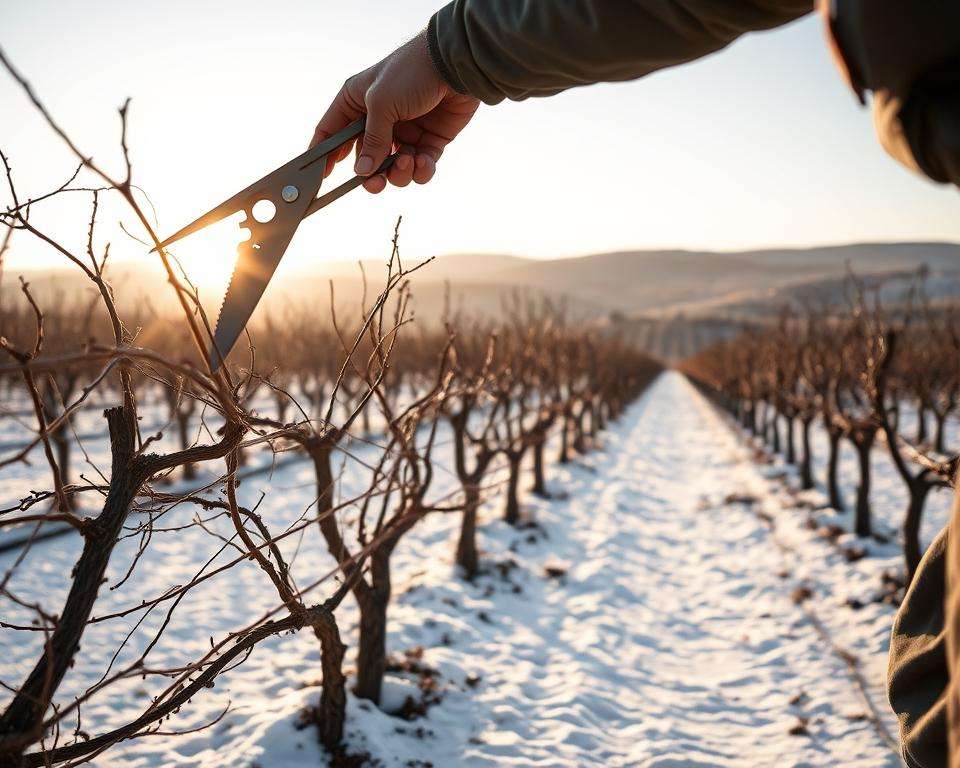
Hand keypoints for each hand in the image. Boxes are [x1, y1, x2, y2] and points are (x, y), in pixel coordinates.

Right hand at [310, 30, 479, 192]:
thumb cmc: (411, 73)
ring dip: (399, 173)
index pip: (332, 132)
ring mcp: (405, 131)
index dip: (324, 154)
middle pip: (365, 158)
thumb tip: (363, 172)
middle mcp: (379, 118)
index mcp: (357, 101)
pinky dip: (421, 170)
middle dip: (370, 175)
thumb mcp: (381, 104)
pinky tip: (423, 161)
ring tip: (407, 161)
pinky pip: (420, 167)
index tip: (321, 178)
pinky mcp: (430, 140)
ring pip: (394, 168)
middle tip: (374, 183)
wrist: (455, 65)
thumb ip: (371, 140)